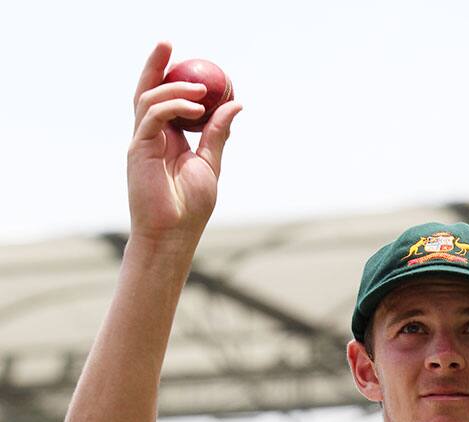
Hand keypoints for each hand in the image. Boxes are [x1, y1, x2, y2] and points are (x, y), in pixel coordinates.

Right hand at [127, 41, 242, 245]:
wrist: (172, 235)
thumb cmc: (190, 208)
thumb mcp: (210, 164)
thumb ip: (218, 133)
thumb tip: (235, 103)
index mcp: (166, 139)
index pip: (167, 100)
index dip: (175, 79)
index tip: (197, 65)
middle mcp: (150, 136)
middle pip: (148, 91)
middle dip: (156, 65)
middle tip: (169, 43)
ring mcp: (142, 142)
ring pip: (149, 99)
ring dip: (175, 89)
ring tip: (203, 92)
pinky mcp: (138, 149)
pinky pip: (151, 116)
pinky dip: (172, 107)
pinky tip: (197, 111)